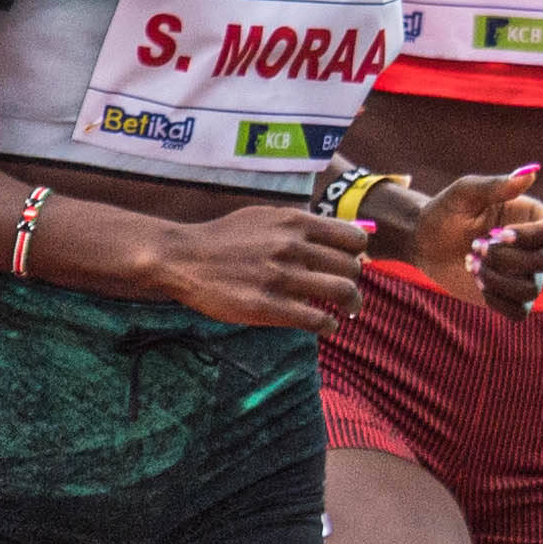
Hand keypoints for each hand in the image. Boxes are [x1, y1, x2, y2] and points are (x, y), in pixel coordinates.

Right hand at [150, 205, 374, 329]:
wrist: (185, 257)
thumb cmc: (225, 238)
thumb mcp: (264, 216)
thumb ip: (298, 225)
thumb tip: (334, 236)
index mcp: (295, 222)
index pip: (353, 238)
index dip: (357, 254)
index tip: (350, 264)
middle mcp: (293, 247)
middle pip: (352, 268)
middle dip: (355, 282)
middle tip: (349, 294)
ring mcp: (282, 277)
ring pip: (342, 293)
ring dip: (351, 305)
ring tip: (347, 312)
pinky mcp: (269, 307)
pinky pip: (317, 319)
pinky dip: (328, 325)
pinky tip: (325, 326)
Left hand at [410, 165, 542, 314]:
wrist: (424, 241)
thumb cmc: (448, 211)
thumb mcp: (467, 192)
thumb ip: (497, 186)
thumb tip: (530, 173)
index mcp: (534, 217)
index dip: (538, 234)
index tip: (503, 233)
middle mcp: (536, 248)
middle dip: (506, 257)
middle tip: (474, 246)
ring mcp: (525, 276)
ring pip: (530, 290)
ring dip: (497, 279)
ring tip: (471, 265)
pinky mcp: (509, 299)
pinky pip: (518, 311)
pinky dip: (496, 300)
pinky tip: (477, 282)